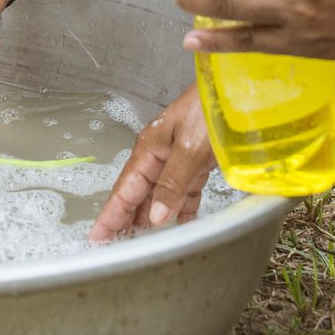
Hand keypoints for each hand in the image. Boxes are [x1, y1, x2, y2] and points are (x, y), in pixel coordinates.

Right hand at [90, 87, 211, 241]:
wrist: (239, 88)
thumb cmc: (212, 108)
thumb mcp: (190, 148)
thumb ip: (172, 183)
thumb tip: (154, 216)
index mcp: (150, 150)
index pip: (125, 190)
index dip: (110, 215)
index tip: (96, 237)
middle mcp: (160, 155)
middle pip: (137, 194)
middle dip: (124, 219)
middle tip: (112, 245)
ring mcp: (179, 158)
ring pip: (159, 194)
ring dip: (149, 217)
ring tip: (139, 240)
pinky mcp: (199, 162)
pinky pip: (185, 191)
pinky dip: (181, 209)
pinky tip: (180, 223)